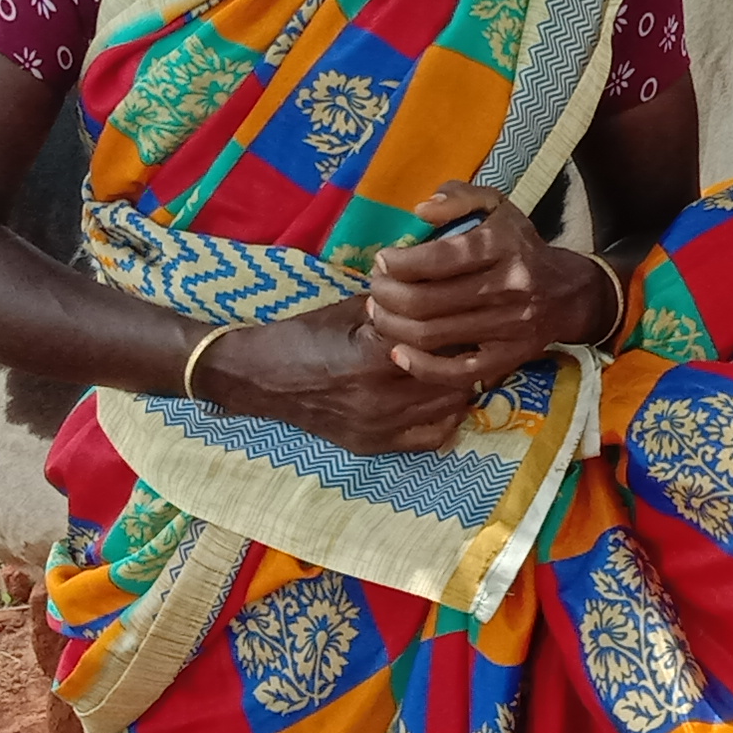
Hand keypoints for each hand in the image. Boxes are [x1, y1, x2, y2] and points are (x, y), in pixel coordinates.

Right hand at [195, 302, 476, 454]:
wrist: (263, 378)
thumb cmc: (306, 335)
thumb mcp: (352, 310)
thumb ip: (398, 305)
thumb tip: (441, 288)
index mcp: (375, 356)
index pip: (445, 344)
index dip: (462, 328)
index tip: (468, 316)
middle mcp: (381, 397)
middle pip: (454, 379)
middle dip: (466, 358)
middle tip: (470, 341)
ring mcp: (378, 427)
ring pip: (448, 408)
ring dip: (458, 387)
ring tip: (457, 366)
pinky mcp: (374, 445)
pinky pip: (431, 438)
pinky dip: (445, 418)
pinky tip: (441, 398)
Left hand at [360, 181, 613, 387]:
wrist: (566, 293)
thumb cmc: (519, 245)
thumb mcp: (496, 207)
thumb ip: (458, 197)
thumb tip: (421, 212)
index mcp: (502, 246)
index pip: (438, 258)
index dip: (399, 262)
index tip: (383, 260)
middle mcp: (508, 287)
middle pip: (427, 300)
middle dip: (387, 295)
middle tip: (375, 288)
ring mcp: (508, 328)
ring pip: (433, 335)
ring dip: (393, 326)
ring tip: (379, 312)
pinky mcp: (507, 359)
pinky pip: (456, 372)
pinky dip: (420, 367)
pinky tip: (398, 352)